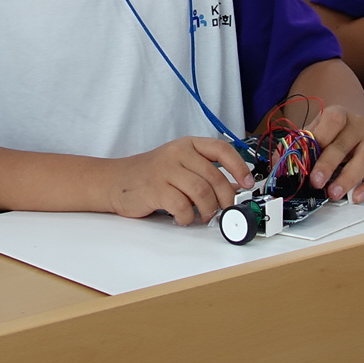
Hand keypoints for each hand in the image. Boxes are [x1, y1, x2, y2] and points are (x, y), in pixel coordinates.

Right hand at [104, 136, 251, 224]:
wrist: (116, 180)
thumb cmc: (151, 175)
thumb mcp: (180, 165)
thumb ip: (205, 173)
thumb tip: (234, 189)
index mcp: (188, 145)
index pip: (222, 150)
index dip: (239, 167)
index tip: (247, 183)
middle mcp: (178, 153)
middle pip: (215, 177)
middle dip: (225, 199)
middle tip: (223, 211)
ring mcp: (166, 169)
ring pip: (202, 192)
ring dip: (207, 210)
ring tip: (203, 216)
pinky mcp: (156, 188)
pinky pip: (182, 206)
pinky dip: (187, 217)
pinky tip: (183, 217)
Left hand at [301, 102, 363, 201]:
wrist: (351, 131)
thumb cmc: (330, 135)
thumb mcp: (312, 133)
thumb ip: (298, 145)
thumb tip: (280, 161)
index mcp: (339, 115)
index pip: (333, 121)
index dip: (320, 137)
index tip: (306, 156)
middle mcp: (358, 126)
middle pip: (344, 144)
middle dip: (329, 165)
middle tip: (316, 182)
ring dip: (349, 178)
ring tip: (334, 193)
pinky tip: (356, 197)